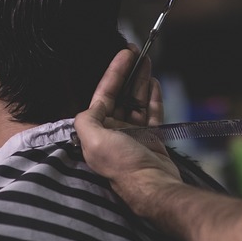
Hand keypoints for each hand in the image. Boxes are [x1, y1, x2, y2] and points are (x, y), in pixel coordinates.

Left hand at [75, 49, 181, 202]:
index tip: (125, 54)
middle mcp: (114, 133)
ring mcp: (134, 136)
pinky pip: (152, 113)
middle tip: (137, 53)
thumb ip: (86, 120)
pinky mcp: (152, 140)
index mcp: (98, 132)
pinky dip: (153, 97)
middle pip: (121, 96)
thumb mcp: (94, 140)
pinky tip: (154, 83)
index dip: (114, 73)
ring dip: (142, 82)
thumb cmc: (122, 165)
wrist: (153, 187)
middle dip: (128, 74)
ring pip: (137, 102)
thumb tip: (88, 109)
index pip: (104, 95)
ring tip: (148, 62)